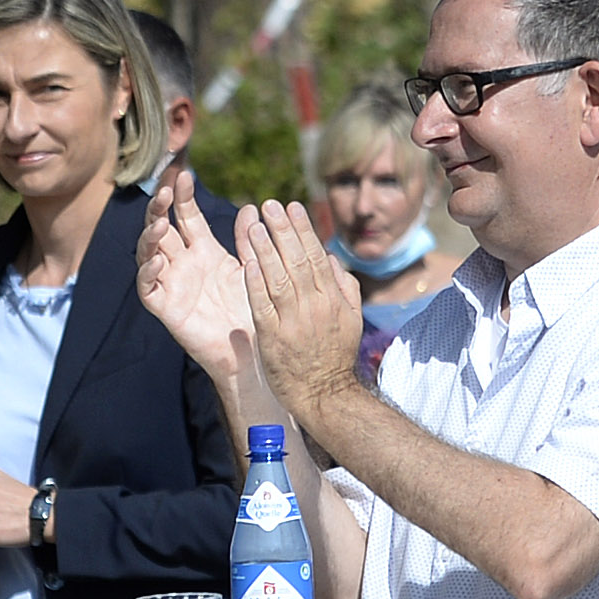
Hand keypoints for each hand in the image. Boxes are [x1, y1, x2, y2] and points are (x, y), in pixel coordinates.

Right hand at [139, 168, 258, 386]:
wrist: (254, 349)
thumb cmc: (254, 309)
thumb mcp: (253, 268)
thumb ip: (249, 241)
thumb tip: (251, 208)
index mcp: (204, 250)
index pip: (186, 216)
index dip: (182, 196)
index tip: (182, 175)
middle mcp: (183, 263)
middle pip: (161, 228)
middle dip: (158, 209)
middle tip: (163, 192)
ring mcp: (171, 284)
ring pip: (148, 253)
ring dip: (150, 236)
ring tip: (159, 224)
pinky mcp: (165, 308)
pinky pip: (148, 288)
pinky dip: (149, 272)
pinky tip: (158, 259)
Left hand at [235, 201, 370, 404]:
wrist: (324, 394)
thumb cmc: (335, 356)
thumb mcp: (351, 319)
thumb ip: (344, 286)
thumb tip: (331, 258)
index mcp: (333, 298)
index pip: (316, 255)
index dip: (303, 230)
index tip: (292, 207)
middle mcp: (315, 305)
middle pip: (297, 260)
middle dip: (283, 230)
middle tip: (270, 205)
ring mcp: (293, 320)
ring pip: (278, 277)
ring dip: (265, 249)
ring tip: (253, 224)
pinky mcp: (273, 336)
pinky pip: (263, 304)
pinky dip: (255, 282)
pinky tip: (247, 262)